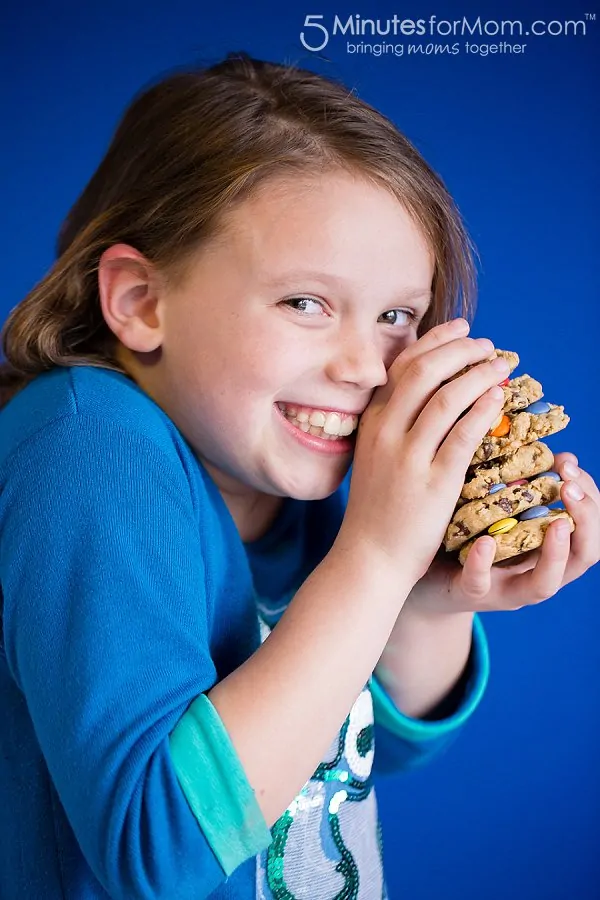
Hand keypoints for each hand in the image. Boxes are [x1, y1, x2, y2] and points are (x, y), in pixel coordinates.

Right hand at [337, 318, 509, 583]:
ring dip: (479, 374)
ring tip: (501, 366)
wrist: (369, 557)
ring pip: (447, 397)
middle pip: (424, 371)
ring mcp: (407, 457)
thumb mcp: (373, 457)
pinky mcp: (433, 483)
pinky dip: (483, 410)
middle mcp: (385, 433)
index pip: (402, 366)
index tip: (462, 329)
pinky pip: (463, 435)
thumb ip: (391, 425)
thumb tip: (426, 393)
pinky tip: (499, 399)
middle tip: (487, 345)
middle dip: (460, 349)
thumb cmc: (376, 509)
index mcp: (371, 423)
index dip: (435, 341)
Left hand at [404, 452, 599, 614]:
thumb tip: (550, 446)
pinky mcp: (467, 593)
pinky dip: (484, 563)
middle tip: (569, 485)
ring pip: (544, 585)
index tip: (570, 463)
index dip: (590, 498)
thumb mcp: (494, 505)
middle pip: (584, 556)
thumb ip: (519, 483)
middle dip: (586, 521)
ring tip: (557, 523)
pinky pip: (479, 584)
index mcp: (545, 547)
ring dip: (555, 554)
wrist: (417, 575)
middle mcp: (533, 572)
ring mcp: (502, 589)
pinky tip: (485, 541)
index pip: (589, 529)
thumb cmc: (461, 534)